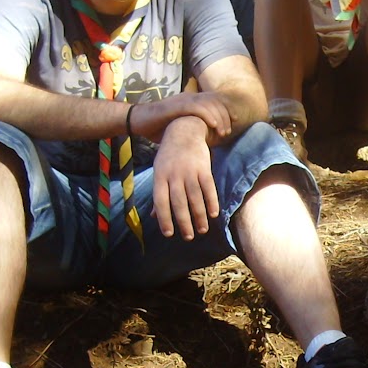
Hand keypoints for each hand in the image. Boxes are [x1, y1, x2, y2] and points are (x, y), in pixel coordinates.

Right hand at [129, 91, 232, 139]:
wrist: (137, 121)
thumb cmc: (157, 128)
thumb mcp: (180, 129)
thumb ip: (193, 130)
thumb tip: (206, 143)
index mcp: (191, 101)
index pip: (214, 102)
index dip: (226, 112)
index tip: (234, 124)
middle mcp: (189, 98)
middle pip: (215, 102)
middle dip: (225, 116)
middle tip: (230, 131)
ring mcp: (182, 100)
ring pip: (208, 105)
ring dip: (219, 118)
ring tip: (224, 132)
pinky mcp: (176, 106)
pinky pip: (197, 108)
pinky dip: (208, 116)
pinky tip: (214, 126)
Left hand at [151, 116, 217, 239]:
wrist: (184, 130)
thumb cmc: (169, 156)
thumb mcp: (159, 172)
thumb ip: (159, 194)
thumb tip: (154, 217)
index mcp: (160, 176)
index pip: (160, 202)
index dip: (164, 218)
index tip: (169, 234)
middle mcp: (174, 175)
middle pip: (179, 203)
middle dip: (184, 222)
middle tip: (188, 237)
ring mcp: (189, 171)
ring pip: (195, 198)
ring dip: (199, 217)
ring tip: (202, 230)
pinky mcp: (204, 168)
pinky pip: (208, 188)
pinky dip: (211, 202)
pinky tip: (213, 214)